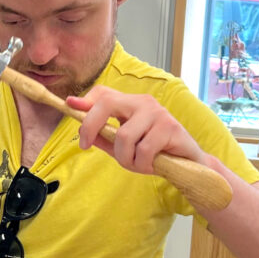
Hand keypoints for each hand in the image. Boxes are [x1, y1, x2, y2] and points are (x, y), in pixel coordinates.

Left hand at [67, 86, 205, 173]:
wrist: (188, 164)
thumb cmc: (154, 154)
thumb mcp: (124, 148)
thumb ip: (105, 139)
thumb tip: (83, 132)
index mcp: (131, 104)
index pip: (104, 92)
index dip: (85, 100)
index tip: (70, 107)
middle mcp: (143, 103)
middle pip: (107, 103)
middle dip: (90, 125)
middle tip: (85, 146)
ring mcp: (157, 113)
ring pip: (124, 136)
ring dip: (126, 158)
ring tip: (138, 164)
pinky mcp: (170, 127)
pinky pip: (144, 149)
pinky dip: (143, 163)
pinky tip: (153, 165)